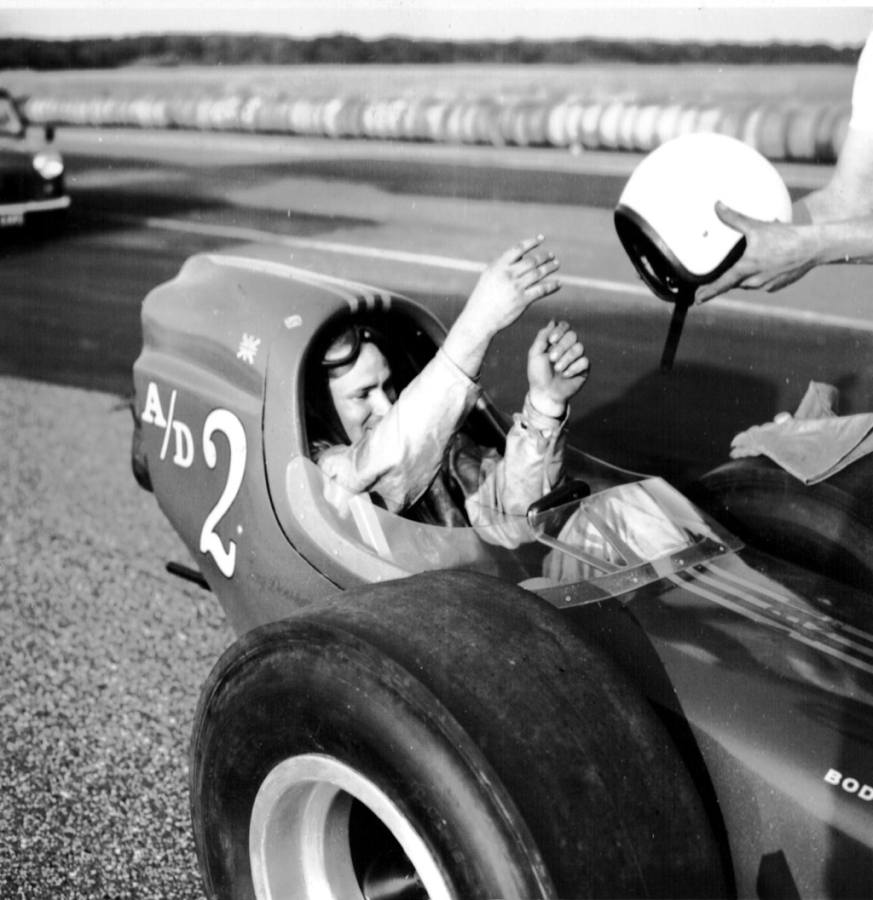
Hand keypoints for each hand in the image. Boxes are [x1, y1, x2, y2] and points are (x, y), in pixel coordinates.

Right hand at [464, 235, 560, 330]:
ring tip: (556, 264)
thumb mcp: (490, 275)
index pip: (518, 249)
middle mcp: (508, 274)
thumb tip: (523, 255)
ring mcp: (516, 287)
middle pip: (532, 261)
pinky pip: (541, 290)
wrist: (480, 317)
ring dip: (550, 267)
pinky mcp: (522, 300)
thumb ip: (504, 264)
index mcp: (499, 266)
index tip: (541, 238)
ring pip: (538, 273)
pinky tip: (558, 284)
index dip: (531, 242)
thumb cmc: (484, 296)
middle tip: (551, 256)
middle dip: (544, 257)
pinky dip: (552, 286)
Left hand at [526, 320, 589, 418]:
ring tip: (557, 369)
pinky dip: (573, 368)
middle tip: (551, 359)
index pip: (565, 326)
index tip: (551, 340)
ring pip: (579, 348)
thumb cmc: (537, 374)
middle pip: (573, 336)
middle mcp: (568, 347)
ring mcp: (577, 357)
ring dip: (566, 359)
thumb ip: (542, 336)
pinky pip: (584, 361)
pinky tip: (565, 375)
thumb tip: (553, 321)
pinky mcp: (584, 369)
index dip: (560, 330)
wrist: (544, 393)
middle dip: (561, 347)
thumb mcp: (535, 354)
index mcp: (557, 341)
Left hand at [694, 201, 815, 303]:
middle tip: (727, 270)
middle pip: (735, 281)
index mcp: (746, 269)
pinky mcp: (777, 286)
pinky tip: (769, 262)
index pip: (721, 284)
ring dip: (747, 273)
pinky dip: (761, 274)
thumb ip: (734, 218)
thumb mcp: (756, 226)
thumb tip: (717, 206)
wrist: (814, 248)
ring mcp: (766, 286)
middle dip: (731, 276)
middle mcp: (754, 281)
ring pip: (749, 282)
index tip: (697, 300)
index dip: (708, 292)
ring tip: (757, 257)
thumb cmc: (785, 237)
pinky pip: (763, 282)